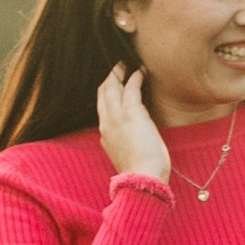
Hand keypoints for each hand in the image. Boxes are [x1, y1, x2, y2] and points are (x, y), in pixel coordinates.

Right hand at [95, 64, 171, 185]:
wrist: (142, 179)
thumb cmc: (139, 172)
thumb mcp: (124, 157)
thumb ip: (119, 144)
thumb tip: (122, 139)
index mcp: (105, 135)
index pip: (102, 108)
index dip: (106, 94)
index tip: (112, 85)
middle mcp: (106, 123)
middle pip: (102, 94)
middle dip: (109, 78)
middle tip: (117, 67)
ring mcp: (117, 117)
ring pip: (112, 87)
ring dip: (119, 73)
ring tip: (127, 65)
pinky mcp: (132, 113)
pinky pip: (131, 87)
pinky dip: (135, 77)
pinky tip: (141, 71)